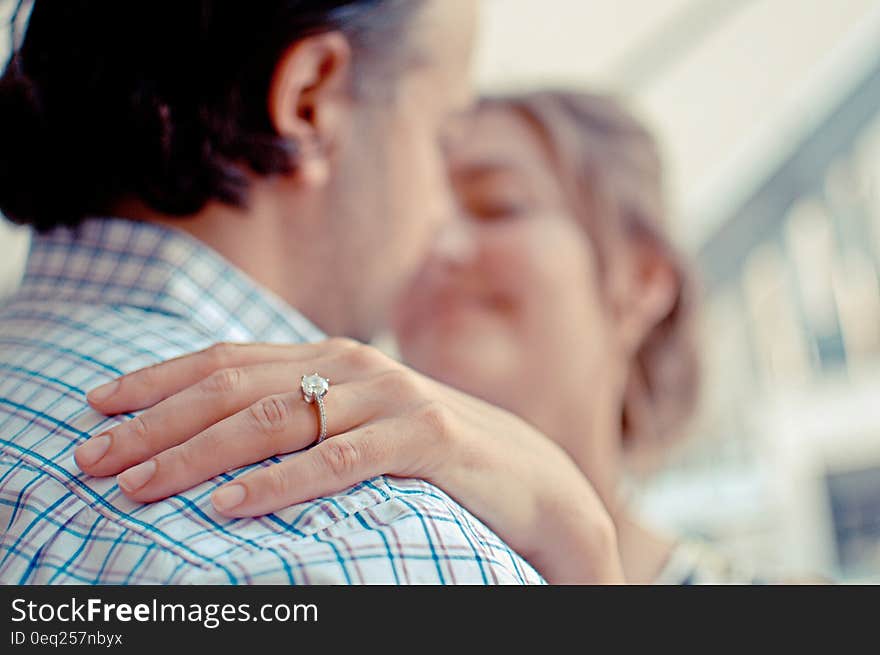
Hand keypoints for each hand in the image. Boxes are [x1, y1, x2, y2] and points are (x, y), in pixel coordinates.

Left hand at [77, 340, 622, 582]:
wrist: (525, 472)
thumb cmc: (426, 451)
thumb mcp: (353, 422)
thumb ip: (299, 412)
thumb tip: (213, 434)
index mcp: (329, 356)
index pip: (227, 358)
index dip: (158, 379)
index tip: (97, 405)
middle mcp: (352, 364)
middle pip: (235, 387)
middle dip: (156, 423)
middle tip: (93, 458)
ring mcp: (390, 396)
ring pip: (277, 420)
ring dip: (198, 454)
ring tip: (139, 486)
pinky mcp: (425, 435)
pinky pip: (339, 461)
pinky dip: (280, 483)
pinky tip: (229, 506)